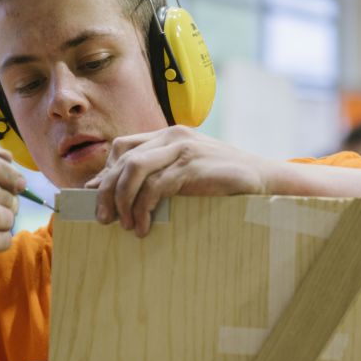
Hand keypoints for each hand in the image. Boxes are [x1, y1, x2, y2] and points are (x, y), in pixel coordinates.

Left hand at [85, 126, 275, 236]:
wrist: (263, 179)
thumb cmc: (223, 180)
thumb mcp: (188, 171)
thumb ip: (161, 174)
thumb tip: (124, 197)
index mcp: (169, 135)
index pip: (123, 147)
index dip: (105, 173)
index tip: (97, 198)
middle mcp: (173, 136)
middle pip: (123, 159)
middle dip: (107, 191)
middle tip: (102, 218)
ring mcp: (183, 149)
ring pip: (134, 169)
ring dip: (123, 200)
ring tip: (124, 224)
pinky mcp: (193, 167)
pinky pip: (156, 186)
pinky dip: (144, 208)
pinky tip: (144, 225)